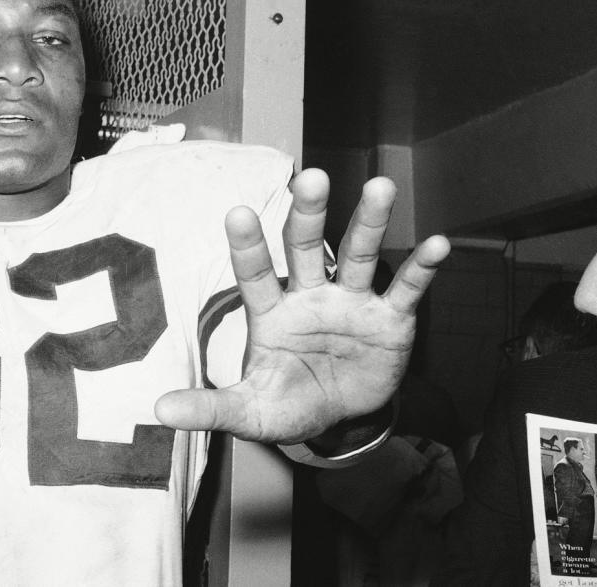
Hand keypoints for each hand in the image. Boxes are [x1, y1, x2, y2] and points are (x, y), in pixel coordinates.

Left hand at [155, 169, 449, 441]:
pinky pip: (407, 289)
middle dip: (309, 214)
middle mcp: (310, 296)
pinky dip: (422, 268)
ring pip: (360, 255)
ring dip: (371, 222)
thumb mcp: (249, 411)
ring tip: (382, 187)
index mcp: (271, 313)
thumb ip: (210, 407)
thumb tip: (159, 411)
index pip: (254, 274)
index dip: (247, 246)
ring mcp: (351, 303)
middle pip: (307, 248)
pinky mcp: (389, 319)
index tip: (237, 213)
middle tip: (312, 177)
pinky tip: (437, 244)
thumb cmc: (287, 403)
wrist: (338, 420)